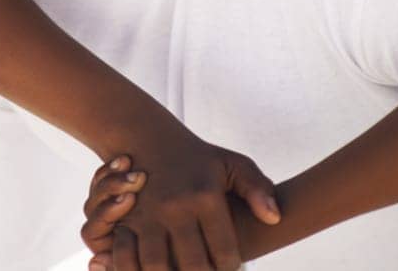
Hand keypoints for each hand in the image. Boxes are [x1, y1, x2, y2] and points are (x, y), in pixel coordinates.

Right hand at [96, 124, 279, 270]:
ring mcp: (146, 214)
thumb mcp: (233, 165)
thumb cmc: (199, 159)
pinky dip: (136, 269)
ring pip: (157, 266)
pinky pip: (125, 257)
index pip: (224, 254)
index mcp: (205, 197)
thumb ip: (258, 189)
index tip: (231, 265)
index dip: (231, 268)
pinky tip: (156, 266)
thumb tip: (273, 218)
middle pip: (193, 266)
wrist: (147, 138)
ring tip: (183, 270)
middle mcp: (175, 208)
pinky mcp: (123, 219)